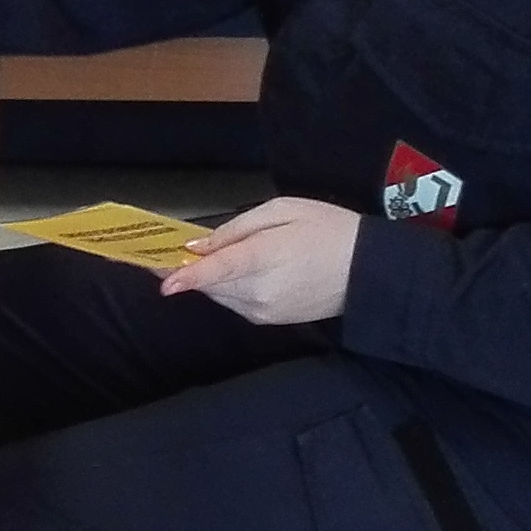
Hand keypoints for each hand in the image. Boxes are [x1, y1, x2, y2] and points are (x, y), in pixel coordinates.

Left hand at [155, 194, 362, 327]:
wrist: (368, 271)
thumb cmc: (328, 230)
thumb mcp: (283, 210)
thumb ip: (238, 229)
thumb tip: (200, 246)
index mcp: (265, 259)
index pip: (216, 271)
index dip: (187, 276)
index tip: (163, 280)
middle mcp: (260, 292)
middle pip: (210, 284)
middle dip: (189, 270)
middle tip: (170, 252)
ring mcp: (264, 311)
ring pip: (220, 294)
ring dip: (210, 278)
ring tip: (208, 257)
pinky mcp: (268, 320)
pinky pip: (235, 302)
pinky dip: (228, 287)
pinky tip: (239, 271)